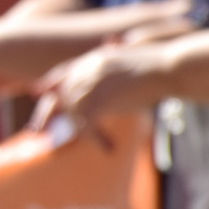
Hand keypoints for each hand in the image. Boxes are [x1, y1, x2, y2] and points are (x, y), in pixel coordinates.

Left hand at [32, 43, 168, 135]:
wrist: (172, 66)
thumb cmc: (160, 70)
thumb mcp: (128, 70)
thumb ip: (110, 79)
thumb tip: (109, 93)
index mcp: (93, 59)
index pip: (62, 72)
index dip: (49, 84)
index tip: (37, 93)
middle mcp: (87, 69)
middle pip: (57, 94)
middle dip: (45, 113)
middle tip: (35, 130)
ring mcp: (92, 82)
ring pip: (73, 111)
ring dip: (83, 131)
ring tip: (102, 144)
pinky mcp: (101, 98)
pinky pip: (88, 124)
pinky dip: (96, 139)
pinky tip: (109, 149)